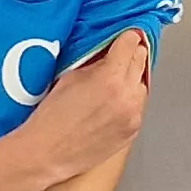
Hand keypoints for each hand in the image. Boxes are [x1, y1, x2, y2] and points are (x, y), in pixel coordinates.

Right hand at [16, 28, 148, 184]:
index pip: (130, 43)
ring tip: (112, 86)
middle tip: (120, 56)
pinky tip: (111, 105)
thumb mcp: (69, 77)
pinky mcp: (132, 131)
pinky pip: (137, 107)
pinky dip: (129, 102)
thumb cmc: (51, 118)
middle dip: (130, 56)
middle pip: (141, 61)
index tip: (125, 37)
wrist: (48, 153)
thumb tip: (107, 53)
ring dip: (131, 81)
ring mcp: (132, 115)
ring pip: (142, 85)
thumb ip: (94, 63)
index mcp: (110, 77)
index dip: (126, 38)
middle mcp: (127, 95)